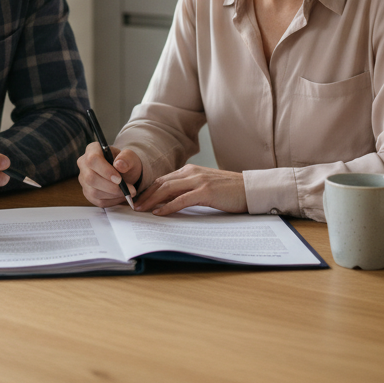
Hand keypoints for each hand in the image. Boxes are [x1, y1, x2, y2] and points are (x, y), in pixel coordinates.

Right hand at [77, 142, 140, 207]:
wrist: (125, 173)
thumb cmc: (125, 163)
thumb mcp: (130, 157)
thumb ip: (126, 158)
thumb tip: (119, 164)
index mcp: (92, 150)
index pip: (92, 160)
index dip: (105, 171)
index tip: (119, 179)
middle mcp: (84, 164)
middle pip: (90, 178)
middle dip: (111, 187)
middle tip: (128, 189)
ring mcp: (84, 179)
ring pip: (94, 192)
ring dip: (113, 195)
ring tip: (127, 192)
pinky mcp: (87, 192)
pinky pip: (98, 201)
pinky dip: (112, 201)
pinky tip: (120, 196)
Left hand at [133, 164, 247, 214]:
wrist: (250, 189)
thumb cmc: (229, 191)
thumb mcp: (205, 186)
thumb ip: (188, 190)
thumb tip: (169, 201)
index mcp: (190, 170)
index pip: (163, 179)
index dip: (148, 189)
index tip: (138, 199)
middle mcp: (192, 172)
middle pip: (161, 183)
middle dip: (145, 194)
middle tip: (133, 205)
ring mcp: (198, 181)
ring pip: (167, 189)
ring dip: (151, 200)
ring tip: (141, 209)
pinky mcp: (205, 191)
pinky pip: (181, 200)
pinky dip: (168, 206)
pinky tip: (159, 212)